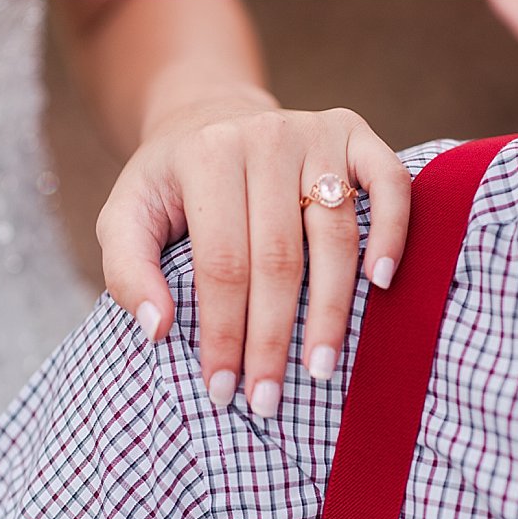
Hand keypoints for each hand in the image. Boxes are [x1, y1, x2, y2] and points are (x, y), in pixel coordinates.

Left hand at [97, 89, 409, 416]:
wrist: (211, 118)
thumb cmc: (171, 185)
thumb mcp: (125, 217)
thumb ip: (127, 269)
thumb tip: (158, 328)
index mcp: (206, 156)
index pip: (222, 263)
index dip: (224, 332)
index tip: (223, 390)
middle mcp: (265, 137)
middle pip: (278, 257)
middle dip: (273, 338)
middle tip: (268, 400)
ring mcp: (316, 132)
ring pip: (335, 233)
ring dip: (331, 309)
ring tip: (321, 368)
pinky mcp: (354, 133)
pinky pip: (390, 184)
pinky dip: (392, 232)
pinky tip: (380, 282)